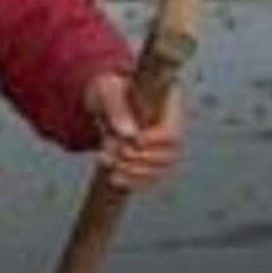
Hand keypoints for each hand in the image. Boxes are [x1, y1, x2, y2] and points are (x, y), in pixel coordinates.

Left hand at [83, 71, 183, 190]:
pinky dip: (132, 182)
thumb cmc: (106, 91)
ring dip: (133, 171)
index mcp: (167, 109)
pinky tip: (114, 177)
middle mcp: (171, 132)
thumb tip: (130, 134)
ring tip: (108, 161)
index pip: (174, 132)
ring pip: (160, 172)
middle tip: (116, 152)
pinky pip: (150, 181)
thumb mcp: (107, 91)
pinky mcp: (151, 164)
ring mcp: (163, 150)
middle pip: (169, 157)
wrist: (97, 102)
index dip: (156, 141)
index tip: (134, 140)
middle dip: (140, 158)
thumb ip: (116, 108)